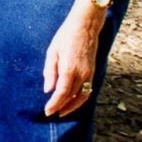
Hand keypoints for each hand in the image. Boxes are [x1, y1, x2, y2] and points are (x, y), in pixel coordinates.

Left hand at [42, 1, 103, 116]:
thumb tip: (48, 90)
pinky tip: (72, 100)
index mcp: (69, 69)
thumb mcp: (52, 52)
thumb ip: (50, 72)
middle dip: (62, 108)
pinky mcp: (93, 72)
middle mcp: (82, 75)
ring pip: (83, 96)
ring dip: (73, 106)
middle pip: (72, 98)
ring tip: (62, 111)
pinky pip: (88, 90)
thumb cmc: (65, 37)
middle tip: (51, 114)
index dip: (55, 104)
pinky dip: (80, 99)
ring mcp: (90, 74)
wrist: (85, 26)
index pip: (62, 94)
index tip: (47, 111)